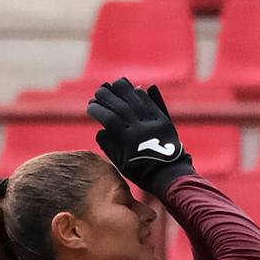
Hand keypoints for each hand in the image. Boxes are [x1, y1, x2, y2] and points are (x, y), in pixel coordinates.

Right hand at [86, 77, 193, 196]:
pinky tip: (134, 89)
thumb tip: (100, 129)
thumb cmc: (141, 172)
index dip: (97, 109)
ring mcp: (153, 122)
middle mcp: (141, 128)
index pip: (109, 118)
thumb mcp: (120, 163)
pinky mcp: (164, 121)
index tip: (89, 105)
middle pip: (121, 105)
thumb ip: (109, 145)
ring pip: (137, 100)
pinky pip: (152, 103)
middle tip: (98, 91)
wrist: (169, 174)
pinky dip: (142, 95)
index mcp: (128, 140)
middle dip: (107, 95)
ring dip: (124, 89)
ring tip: (113, 84)